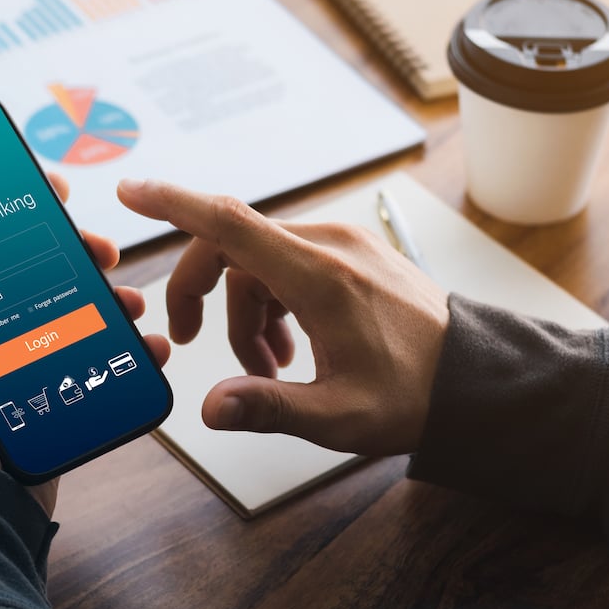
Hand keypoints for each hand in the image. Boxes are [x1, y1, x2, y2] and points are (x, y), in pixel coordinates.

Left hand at [0, 172, 170, 515]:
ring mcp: (15, 372)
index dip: (9, 218)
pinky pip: (91, 362)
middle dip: (71, 253)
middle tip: (97, 245)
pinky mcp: (49, 400)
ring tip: (127, 299)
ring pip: (68, 314)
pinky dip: (122, 352)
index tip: (43, 193)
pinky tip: (145, 344)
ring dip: (104, 298)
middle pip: (31, 277)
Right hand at [117, 178, 448, 455]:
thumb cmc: (416, 396)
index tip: (132, 192)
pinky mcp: (353, 256)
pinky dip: (273, 302)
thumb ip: (269, 407)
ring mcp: (343, 246)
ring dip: (245, 311)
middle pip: (235, 247)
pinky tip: (287, 350)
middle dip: (204, 293)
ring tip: (266, 369)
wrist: (476, 381)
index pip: (229, 223)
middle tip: (190, 342)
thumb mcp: (339, 416)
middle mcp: (329, 247)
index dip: (173, 204)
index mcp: (320, 276)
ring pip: (261, 262)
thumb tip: (212, 407)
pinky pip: (290, 265)